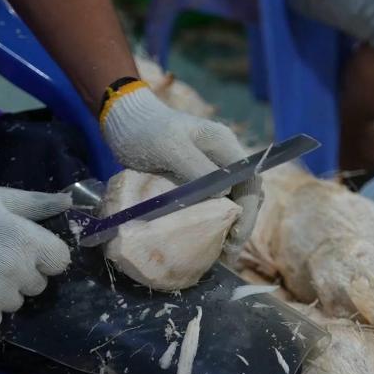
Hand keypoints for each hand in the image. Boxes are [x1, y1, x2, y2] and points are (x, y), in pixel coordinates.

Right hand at [0, 187, 71, 331]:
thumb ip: (36, 203)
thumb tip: (68, 202)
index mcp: (26, 241)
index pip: (60, 262)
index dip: (45, 257)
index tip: (26, 252)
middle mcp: (16, 271)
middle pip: (38, 286)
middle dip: (23, 275)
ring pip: (16, 304)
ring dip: (4, 294)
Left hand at [100, 84, 260, 258]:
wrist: (123, 120)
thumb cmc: (145, 131)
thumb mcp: (170, 147)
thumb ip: (197, 168)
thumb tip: (224, 195)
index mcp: (224, 145)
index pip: (250, 180)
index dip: (249, 209)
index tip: (235, 234)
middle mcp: (223, 157)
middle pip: (246, 194)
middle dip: (242, 224)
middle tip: (228, 254)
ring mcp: (211, 168)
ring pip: (232, 201)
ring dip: (229, 226)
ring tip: (220, 252)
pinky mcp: (196, 179)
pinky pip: (212, 202)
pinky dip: (211, 222)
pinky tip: (203, 239)